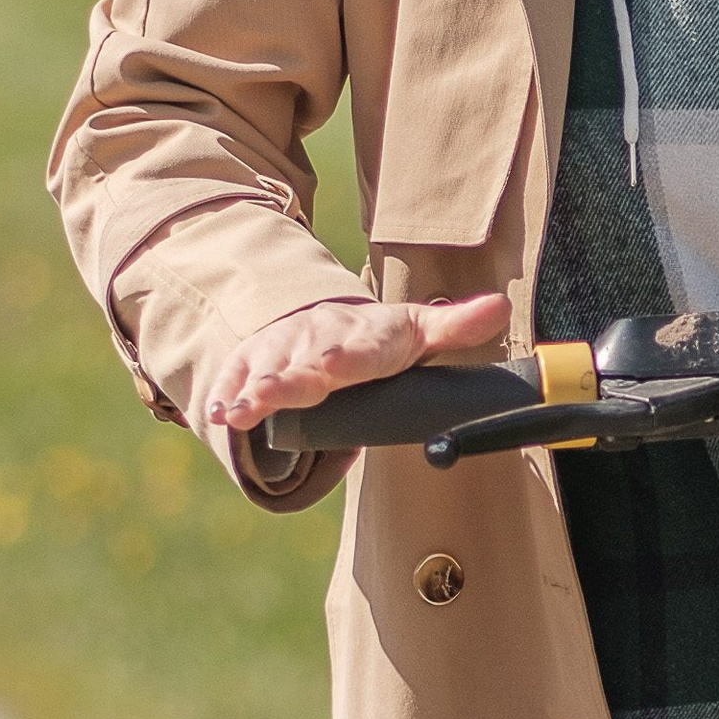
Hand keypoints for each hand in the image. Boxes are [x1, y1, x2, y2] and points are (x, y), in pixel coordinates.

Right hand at [203, 290, 510, 434]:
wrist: (328, 317)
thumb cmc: (381, 338)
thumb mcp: (420, 331)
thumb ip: (456, 325)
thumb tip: (500, 307)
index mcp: (363, 337)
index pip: (356, 350)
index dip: (343, 359)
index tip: (331, 365)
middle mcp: (318, 338)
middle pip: (301, 364)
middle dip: (284, 381)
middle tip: (267, 395)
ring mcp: (283, 348)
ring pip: (264, 370)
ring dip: (250, 391)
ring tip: (236, 411)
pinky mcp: (255, 359)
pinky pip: (237, 375)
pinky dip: (227, 391)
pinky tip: (219, 412)